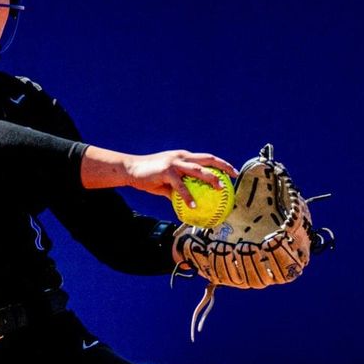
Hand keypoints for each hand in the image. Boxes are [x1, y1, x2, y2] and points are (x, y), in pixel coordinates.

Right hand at [122, 150, 236, 204]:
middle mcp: (181, 157)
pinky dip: (188, 196)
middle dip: (223, 166)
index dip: (221, 164)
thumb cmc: (148, 176)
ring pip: (197, 169)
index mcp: (183, 157)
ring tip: (220, 189)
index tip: (232, 172)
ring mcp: (174, 162)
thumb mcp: (165, 184)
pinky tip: (193, 206)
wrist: (129, 169)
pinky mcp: (166, 170)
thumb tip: (188, 205)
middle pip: (207, 159)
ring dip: (210, 178)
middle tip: (234, 176)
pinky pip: (180, 185)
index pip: (206, 158)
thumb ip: (177, 191)